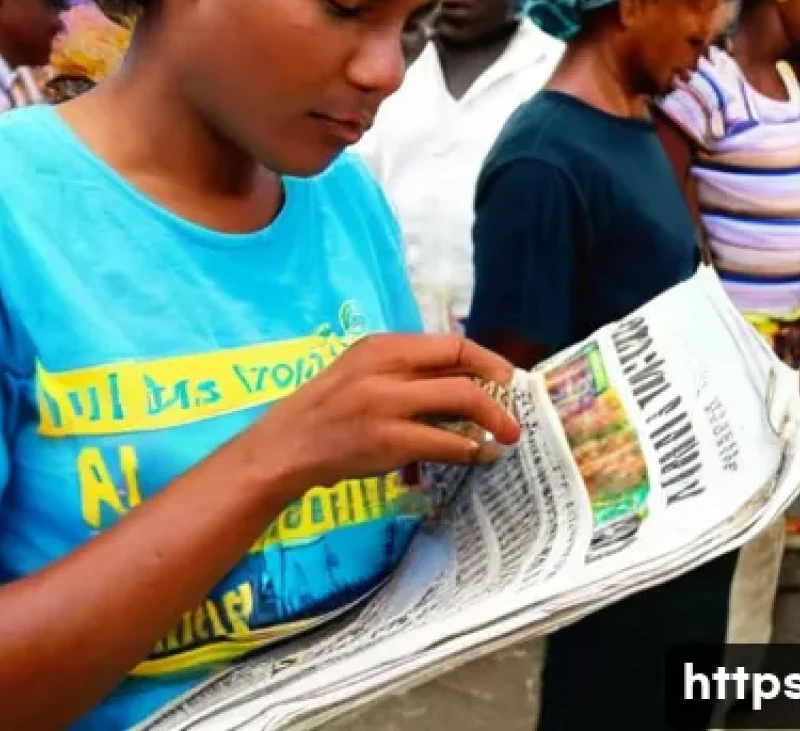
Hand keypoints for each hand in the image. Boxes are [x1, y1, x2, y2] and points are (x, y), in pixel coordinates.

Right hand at [253, 333, 521, 493]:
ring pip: (461, 401)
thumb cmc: (328, 407)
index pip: (450, 342)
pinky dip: (469, 450)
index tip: (504, 376)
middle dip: (498, 392)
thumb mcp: (363, 370)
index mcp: (384, 346)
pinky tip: (479, 455)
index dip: (486, 359)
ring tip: (505, 437)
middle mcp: (387, 368)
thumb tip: (464, 377)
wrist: (286, 444)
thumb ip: (406, 369)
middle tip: (513, 413)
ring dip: (493, 421)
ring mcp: (388, 405)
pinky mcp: (388, 441)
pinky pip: (444, 443)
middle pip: (462, 369)